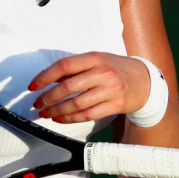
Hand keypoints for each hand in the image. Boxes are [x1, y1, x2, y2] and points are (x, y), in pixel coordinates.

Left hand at [29, 52, 149, 123]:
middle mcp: (102, 73)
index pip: (64, 66)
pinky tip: (61, 119)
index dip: (45, 77)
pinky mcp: (116, 105)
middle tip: (37, 104)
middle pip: (68, 87)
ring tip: (46, 113)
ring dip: (57, 111)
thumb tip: (48, 79)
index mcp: (94, 58)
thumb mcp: (96, 60)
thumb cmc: (115, 68)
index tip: (32, 86)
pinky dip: (71, 118)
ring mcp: (110, 90)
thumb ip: (75, 68)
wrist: (145, 80)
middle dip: (48, 98)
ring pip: (77, 104)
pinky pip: (88, 115)